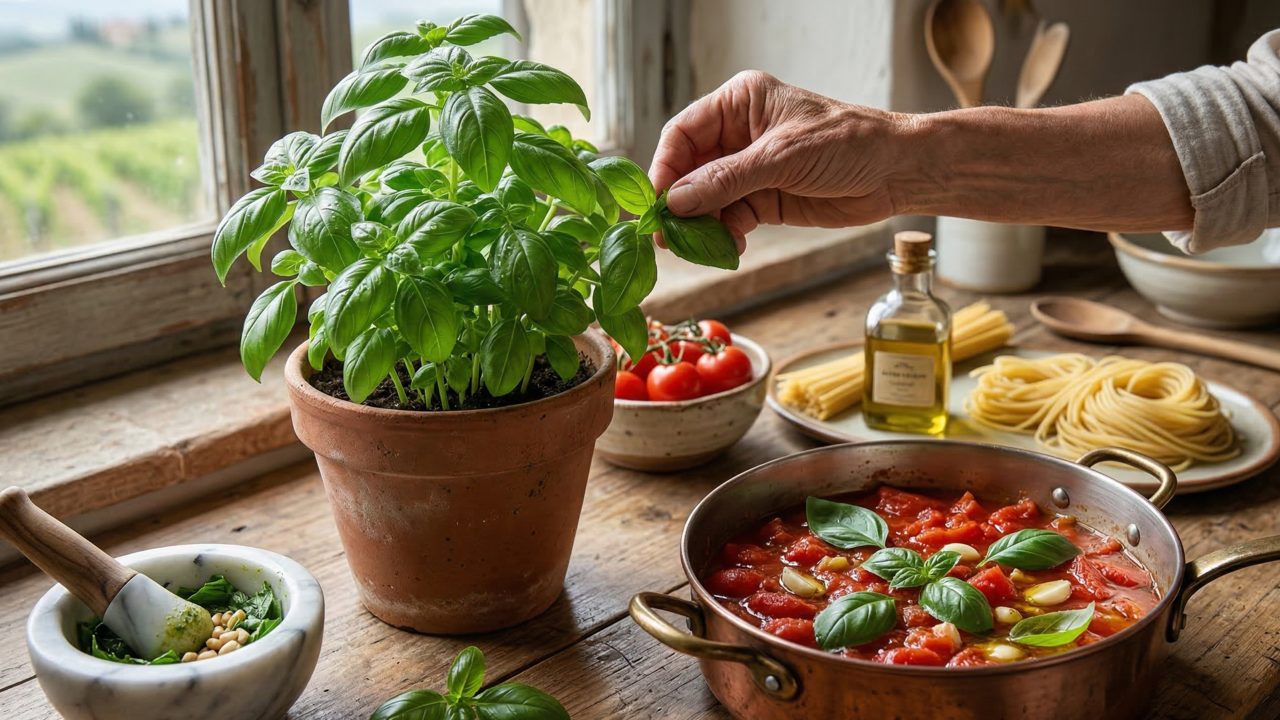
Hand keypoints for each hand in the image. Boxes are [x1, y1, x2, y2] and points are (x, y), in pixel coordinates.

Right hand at [649, 70, 905, 249]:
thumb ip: (727, 179)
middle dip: (679, 205)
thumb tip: (676, 201)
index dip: (664, 168)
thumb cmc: (848, 143)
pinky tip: (731, 249)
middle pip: (689, 171)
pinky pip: (730, 219)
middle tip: (668, 238)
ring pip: (707, 201)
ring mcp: (750, 169)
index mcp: (740, 104)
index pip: (683, 134)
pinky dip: (725, 236)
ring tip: (702, 249)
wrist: (896, 172)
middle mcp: (738, 135)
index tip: (656, 204)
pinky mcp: (764, 199)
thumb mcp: (782, 158)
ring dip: (702, 226)